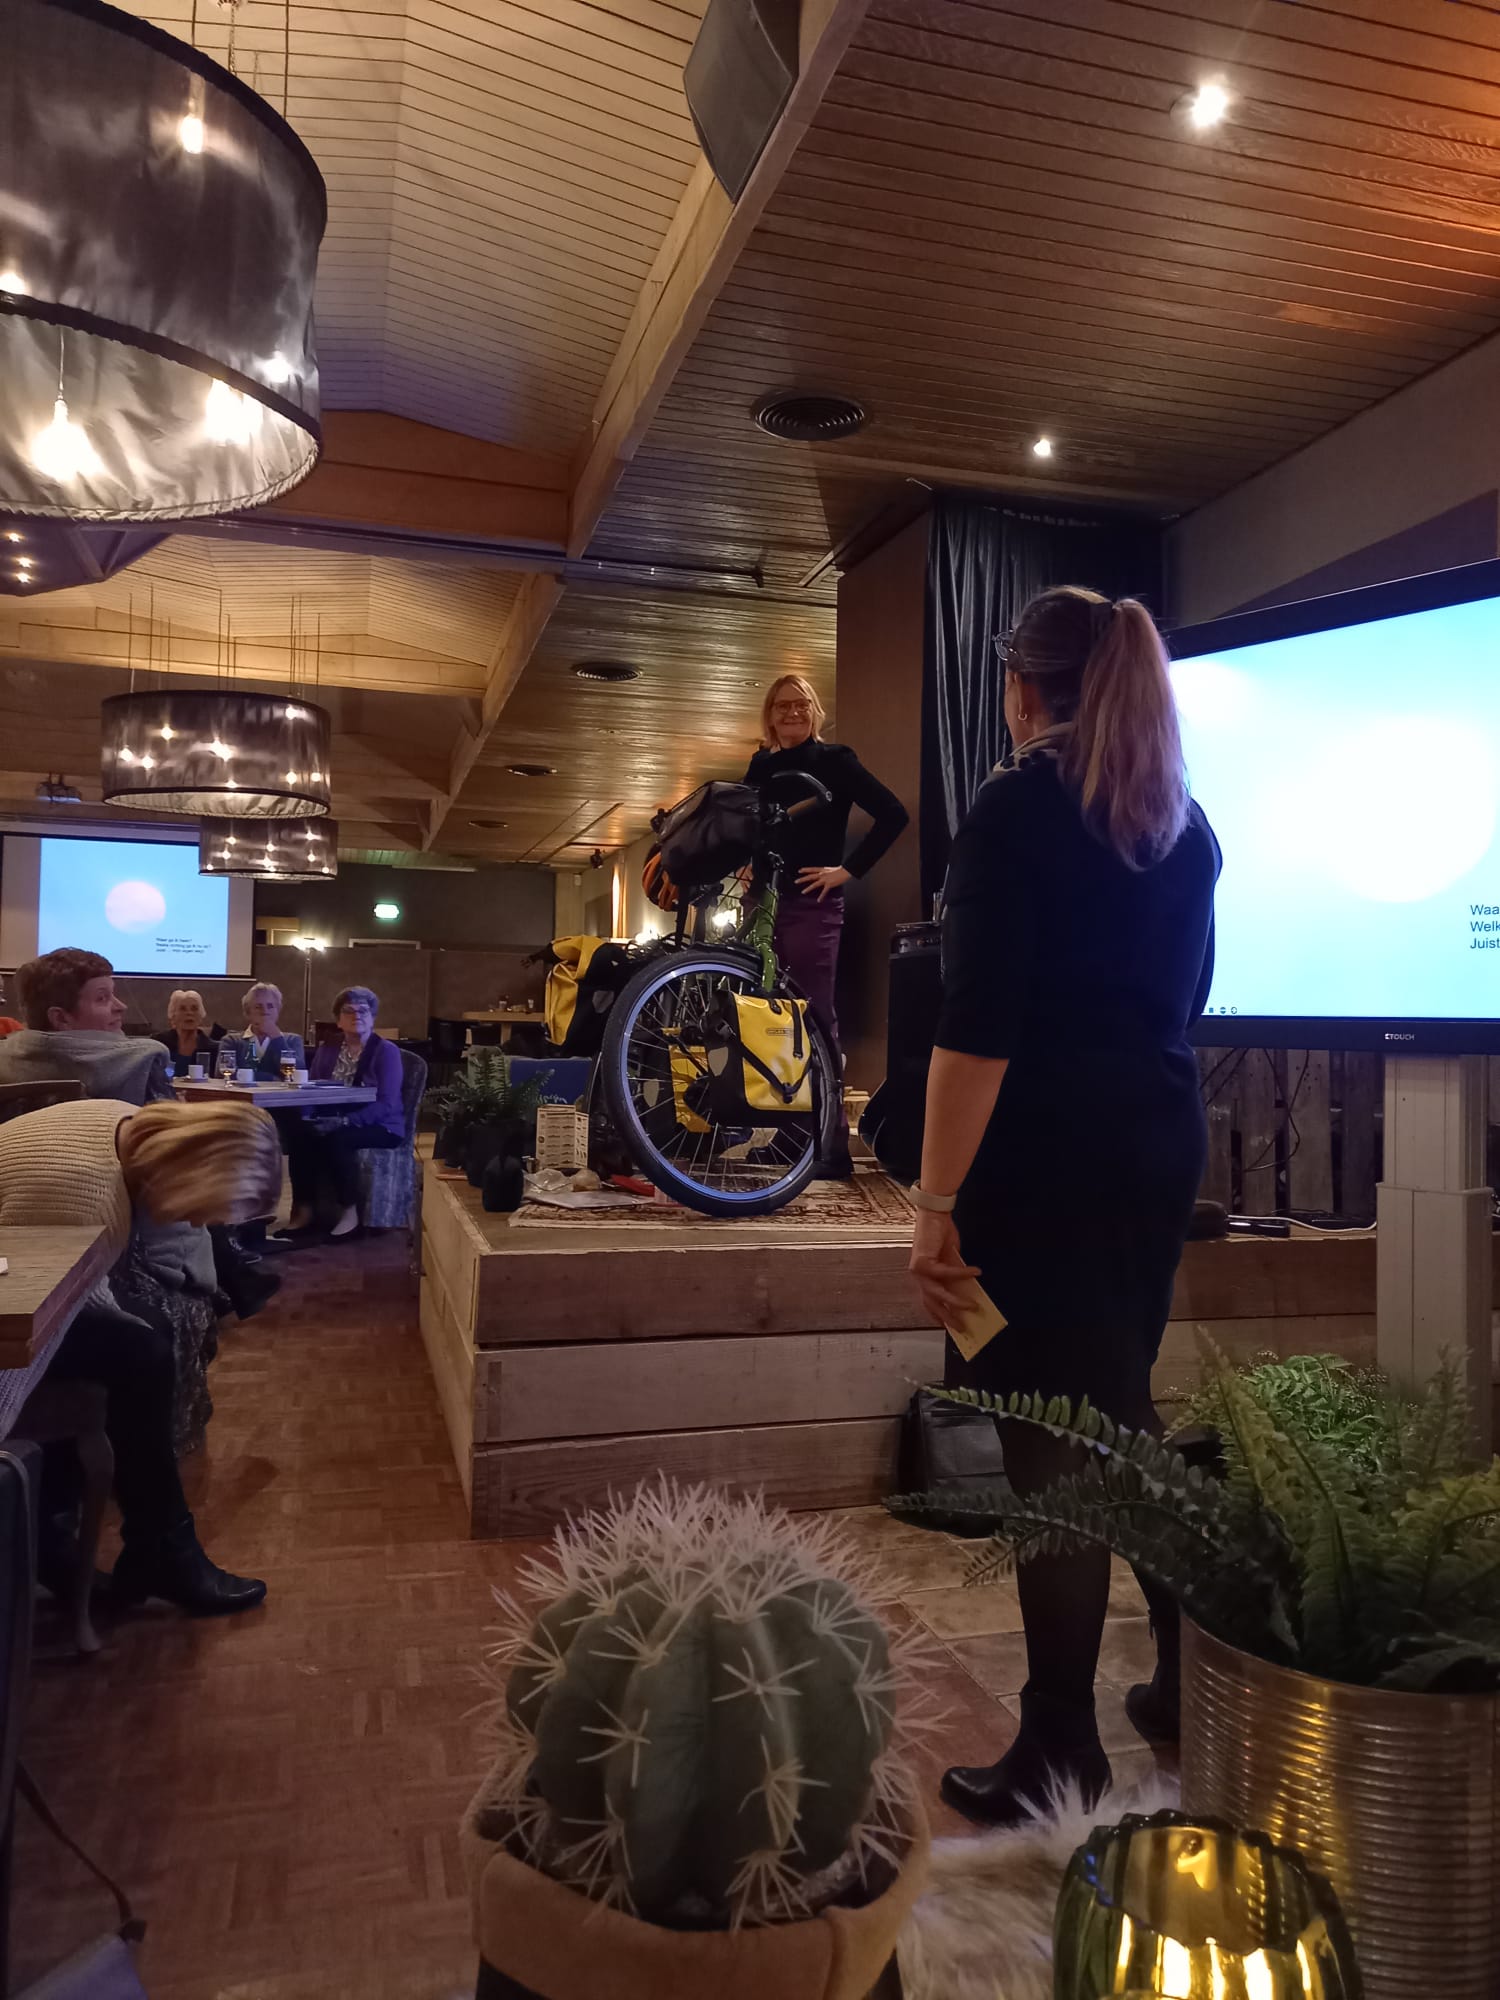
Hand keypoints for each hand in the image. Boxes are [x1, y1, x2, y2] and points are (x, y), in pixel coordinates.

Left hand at [796, 864, 851, 901]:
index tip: (799, 870)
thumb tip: (823, 875)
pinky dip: (821, 896)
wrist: (845, 871)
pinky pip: (824, 891)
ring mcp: (825, 879)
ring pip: (814, 884)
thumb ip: (826, 873)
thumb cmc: (840, 870)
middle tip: (796, 881)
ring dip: (808, 888)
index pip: (812, 869)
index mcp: (822, 870)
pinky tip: (819, 900)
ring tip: (803, 892)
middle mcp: (822, 874)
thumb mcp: (830, 870)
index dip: (805, 870)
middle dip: (803, 879)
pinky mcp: (829, 884)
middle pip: (810, 876)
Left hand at [909, 1208, 980, 1327]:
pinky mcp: (923, 1262)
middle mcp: (918, 1277)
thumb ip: (955, 1277)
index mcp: (923, 1278)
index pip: (929, 1303)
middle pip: (932, 1304)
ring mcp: (919, 1271)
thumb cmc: (941, 1237)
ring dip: (956, 1302)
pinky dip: (962, 1274)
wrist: (933, 1215)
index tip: (950, 1329)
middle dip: (948, 1317)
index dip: (938, 1316)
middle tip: (962, 1328)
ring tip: (973, 1306)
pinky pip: (945, 1273)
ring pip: (938, 1293)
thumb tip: (967, 1293)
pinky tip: (976, 1273)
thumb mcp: (951, 1261)